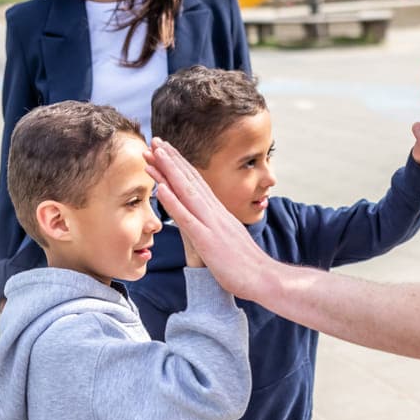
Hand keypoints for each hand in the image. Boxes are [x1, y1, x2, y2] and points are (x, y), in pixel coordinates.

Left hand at [145, 140, 274, 299]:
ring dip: (169, 172)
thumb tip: (209, 227)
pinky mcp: (208, 240)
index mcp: (220, 213)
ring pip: (187, 192)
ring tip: (154, 154)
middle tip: (154, 141)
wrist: (265, 279)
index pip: (197, 183)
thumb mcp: (230, 242)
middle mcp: (216, 213)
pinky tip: (160, 189)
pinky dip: (173, 202)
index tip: (166, 151)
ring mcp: (212, 225)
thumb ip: (217, 231)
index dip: (180, 166)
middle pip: (190, 180)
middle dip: (171, 160)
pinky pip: (187, 218)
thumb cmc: (247, 266)